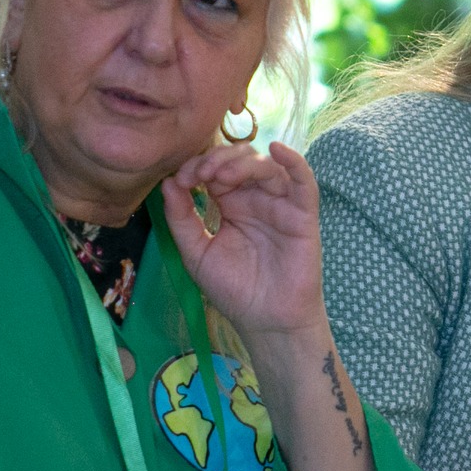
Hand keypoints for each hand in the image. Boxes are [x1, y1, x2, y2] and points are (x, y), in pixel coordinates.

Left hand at [162, 142, 325, 344]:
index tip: (180, 179)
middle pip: (240, 159)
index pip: (215, 170)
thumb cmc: (234, 290)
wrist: (266, 321)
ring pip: (266, 166)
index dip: (197, 166)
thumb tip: (166, 183)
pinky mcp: (303, 214)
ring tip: (222, 177)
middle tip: (200, 174)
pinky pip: (304, 180)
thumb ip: (181, 219)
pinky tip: (278, 150)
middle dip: (217, 160)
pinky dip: (294, 161)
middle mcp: (256, 198)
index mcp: (231, 204)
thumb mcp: (196, 253)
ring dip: (242, 163)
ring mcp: (281, 204)